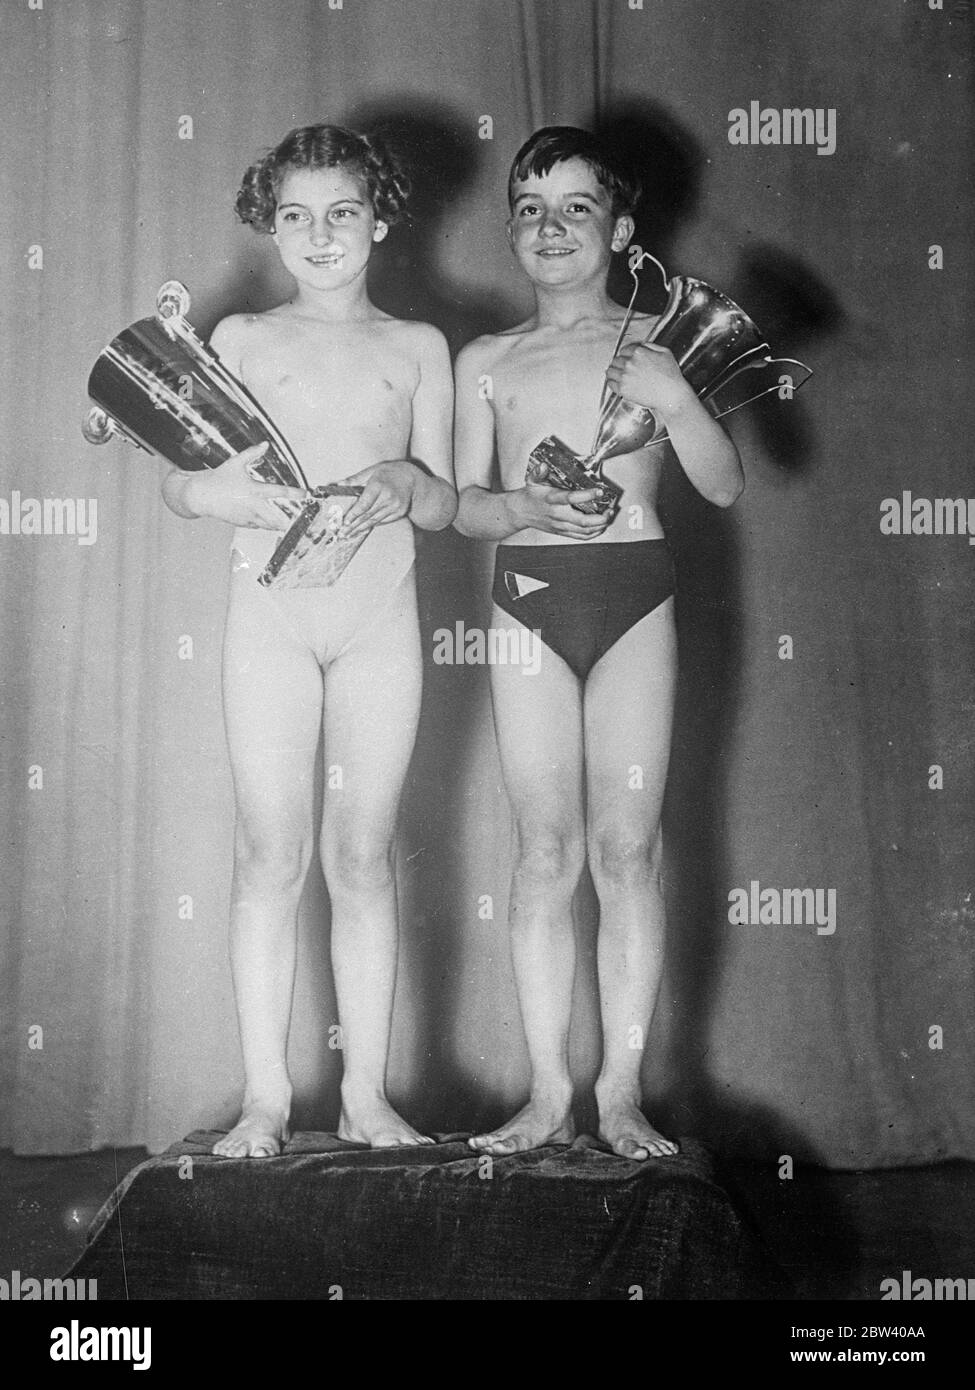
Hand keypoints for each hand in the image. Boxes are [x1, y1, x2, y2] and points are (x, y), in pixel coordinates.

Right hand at [184, 443, 306, 528]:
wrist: (200, 496)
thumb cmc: (218, 479)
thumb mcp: (235, 463)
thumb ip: (252, 453)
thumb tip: (265, 444)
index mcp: (254, 490)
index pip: (280, 492)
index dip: (295, 493)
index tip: (305, 494)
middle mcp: (253, 506)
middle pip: (278, 517)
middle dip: (290, 518)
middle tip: (300, 516)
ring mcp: (248, 517)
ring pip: (270, 525)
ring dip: (279, 523)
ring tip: (288, 522)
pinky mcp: (242, 524)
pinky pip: (259, 527)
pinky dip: (266, 525)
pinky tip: (269, 521)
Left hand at [339, 461, 416, 537]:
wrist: (412, 478)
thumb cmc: (389, 472)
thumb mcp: (372, 470)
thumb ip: (356, 478)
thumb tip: (339, 484)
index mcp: (379, 485)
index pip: (364, 504)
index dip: (353, 514)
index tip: (344, 522)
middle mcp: (388, 497)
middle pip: (367, 515)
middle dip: (353, 525)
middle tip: (342, 533)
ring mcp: (395, 506)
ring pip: (374, 520)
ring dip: (360, 529)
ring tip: (349, 535)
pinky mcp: (399, 512)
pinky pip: (382, 521)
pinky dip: (371, 525)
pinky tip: (361, 530)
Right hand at [514, 480, 613, 538]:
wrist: (521, 512)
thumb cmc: (531, 496)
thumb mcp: (532, 480)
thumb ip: (539, 472)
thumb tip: (544, 466)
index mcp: (552, 500)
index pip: (571, 498)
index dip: (587, 495)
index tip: (599, 491)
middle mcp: (558, 515)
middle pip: (582, 521)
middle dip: (600, 517)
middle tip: (610, 508)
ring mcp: (561, 526)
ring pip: (584, 531)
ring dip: (600, 525)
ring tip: (609, 515)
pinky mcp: (562, 532)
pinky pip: (581, 536)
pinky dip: (594, 533)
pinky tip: (601, 526)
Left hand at [604, 342, 694, 421]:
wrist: (671, 396)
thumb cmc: (671, 376)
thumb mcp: (665, 353)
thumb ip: (650, 346)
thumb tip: (641, 345)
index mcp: (639, 352)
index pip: (624, 350)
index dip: (626, 354)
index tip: (627, 358)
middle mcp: (630, 363)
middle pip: (616, 360)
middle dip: (619, 363)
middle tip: (622, 368)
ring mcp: (625, 376)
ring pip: (610, 371)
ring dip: (613, 371)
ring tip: (615, 374)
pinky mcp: (623, 389)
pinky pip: (610, 383)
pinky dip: (612, 382)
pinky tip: (615, 382)